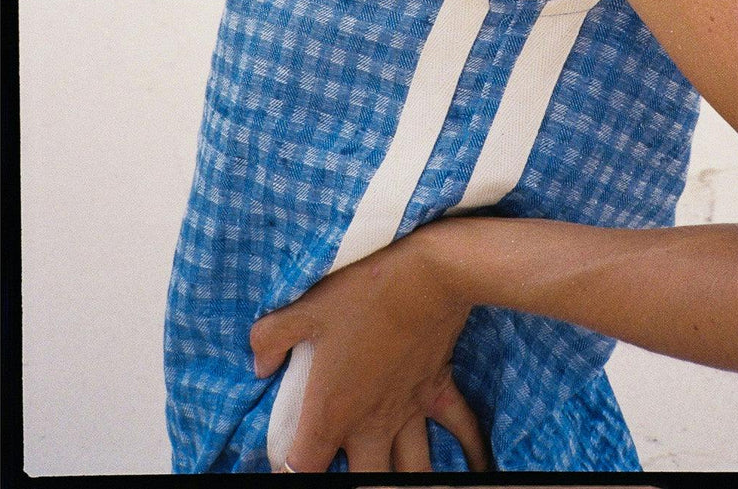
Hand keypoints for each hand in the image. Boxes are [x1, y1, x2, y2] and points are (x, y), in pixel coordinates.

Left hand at [249, 229, 490, 472]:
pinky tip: (478, 467)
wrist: (429, 271)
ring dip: (405, 479)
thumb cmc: (365, 289)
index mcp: (333, 410)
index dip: (287, 468)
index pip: (302, 466)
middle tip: (345, 468)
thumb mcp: (304, 307)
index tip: (284, 461)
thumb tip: (259, 363)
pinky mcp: (438, 388)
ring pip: (412, 471)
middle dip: (352, 482)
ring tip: (395, 477)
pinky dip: (470, 452)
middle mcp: (372, 422)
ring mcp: (409, 409)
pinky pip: (461, 431)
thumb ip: (271, 338)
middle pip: (363, 480)